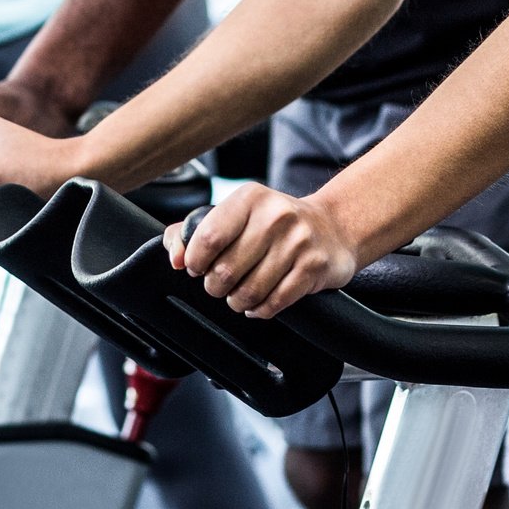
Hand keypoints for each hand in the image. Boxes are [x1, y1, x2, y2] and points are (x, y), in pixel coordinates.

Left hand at [164, 182, 358, 319]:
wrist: (333, 227)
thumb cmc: (274, 223)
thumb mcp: (237, 214)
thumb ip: (195, 230)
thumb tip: (176, 257)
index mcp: (250, 198)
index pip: (209, 237)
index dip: (196, 261)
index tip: (197, 268)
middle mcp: (275, 216)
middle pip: (226, 270)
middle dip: (216, 286)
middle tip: (219, 285)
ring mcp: (298, 242)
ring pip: (250, 291)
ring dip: (237, 301)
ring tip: (238, 296)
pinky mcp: (314, 267)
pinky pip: (275, 302)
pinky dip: (260, 310)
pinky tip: (258, 303)